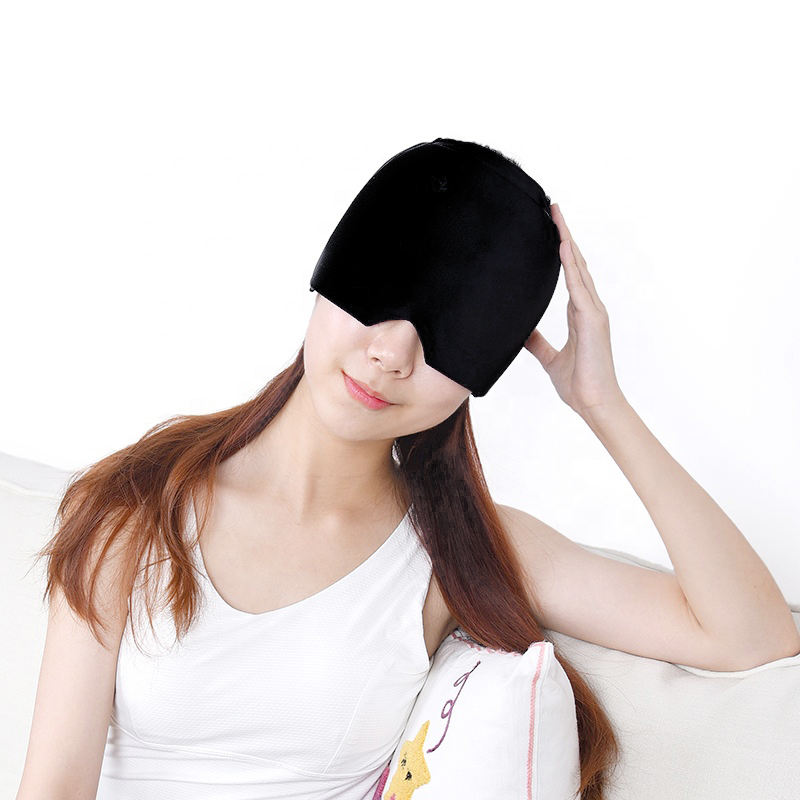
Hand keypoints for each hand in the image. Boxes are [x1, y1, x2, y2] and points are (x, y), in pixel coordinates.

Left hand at [524, 203, 625, 417]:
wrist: (594, 404)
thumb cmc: (579, 384)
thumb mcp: (550, 359)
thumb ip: (538, 342)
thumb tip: (521, 332)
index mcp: (580, 314)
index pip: (569, 274)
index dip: (561, 251)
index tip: (551, 228)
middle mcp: (589, 307)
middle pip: (576, 263)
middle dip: (564, 235)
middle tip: (553, 209)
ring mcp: (593, 312)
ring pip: (579, 268)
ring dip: (567, 241)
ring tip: (556, 216)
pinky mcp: (592, 320)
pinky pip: (580, 287)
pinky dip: (572, 266)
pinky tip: (563, 246)